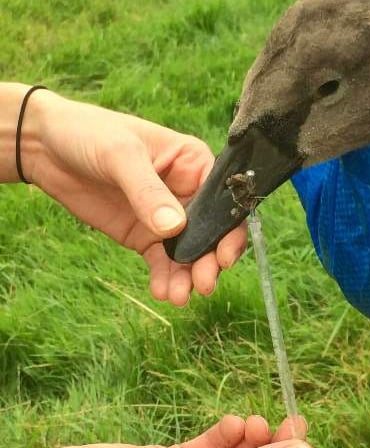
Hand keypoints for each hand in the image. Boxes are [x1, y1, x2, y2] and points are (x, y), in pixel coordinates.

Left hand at [25, 88, 246, 304]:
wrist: (45, 148)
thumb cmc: (90, 133)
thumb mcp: (120, 155)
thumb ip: (148, 191)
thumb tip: (175, 227)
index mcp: (192, 163)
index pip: (222, 199)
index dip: (229, 229)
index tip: (224, 257)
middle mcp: (187, 192)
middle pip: (211, 232)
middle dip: (209, 260)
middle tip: (202, 284)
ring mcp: (166, 217)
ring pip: (189, 252)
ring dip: (188, 276)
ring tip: (178, 296)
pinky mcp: (144, 235)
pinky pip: (162, 261)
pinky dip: (165, 278)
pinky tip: (162, 292)